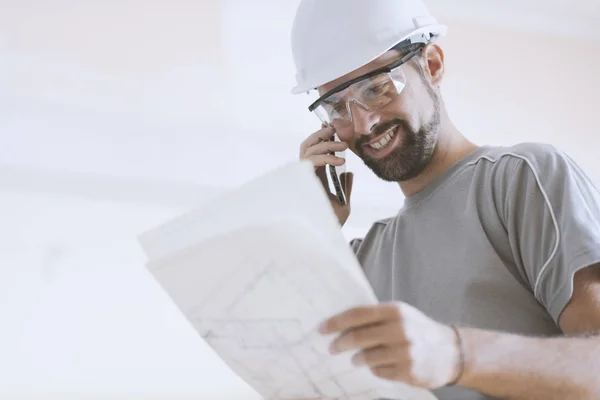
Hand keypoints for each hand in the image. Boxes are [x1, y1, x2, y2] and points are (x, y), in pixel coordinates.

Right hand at [299, 126, 353, 225]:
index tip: (331, 128)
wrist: (328, 235)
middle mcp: (307, 175)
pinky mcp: (304, 181)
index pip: (314, 152)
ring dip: (325, 145)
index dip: (319, 138)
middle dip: (318, 135)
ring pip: (308, 151)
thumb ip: (345, 186)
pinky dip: (325, 158)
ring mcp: (304, 178)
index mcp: (315, 177)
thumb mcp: (343, 202)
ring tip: (343, 146)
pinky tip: (340, 161)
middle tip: (334, 131)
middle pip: (306, 146)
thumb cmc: (332, 222)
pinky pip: (311, 162)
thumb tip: (349, 173)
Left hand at [318, 302, 460, 388]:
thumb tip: (342, 323)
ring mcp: (405, 352)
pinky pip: (380, 372)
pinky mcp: (408, 371)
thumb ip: (375, 317)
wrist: (452, 351)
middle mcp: (400, 329)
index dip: (336, 322)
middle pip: (359, 336)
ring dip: (357, 358)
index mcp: (395, 311)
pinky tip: (378, 366)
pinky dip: (375, 369)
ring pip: (367, 357)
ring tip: (355, 359)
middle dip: (340, 343)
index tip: (321, 328)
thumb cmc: (419, 330)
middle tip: (332, 348)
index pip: (358, 314)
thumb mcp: (401, 315)